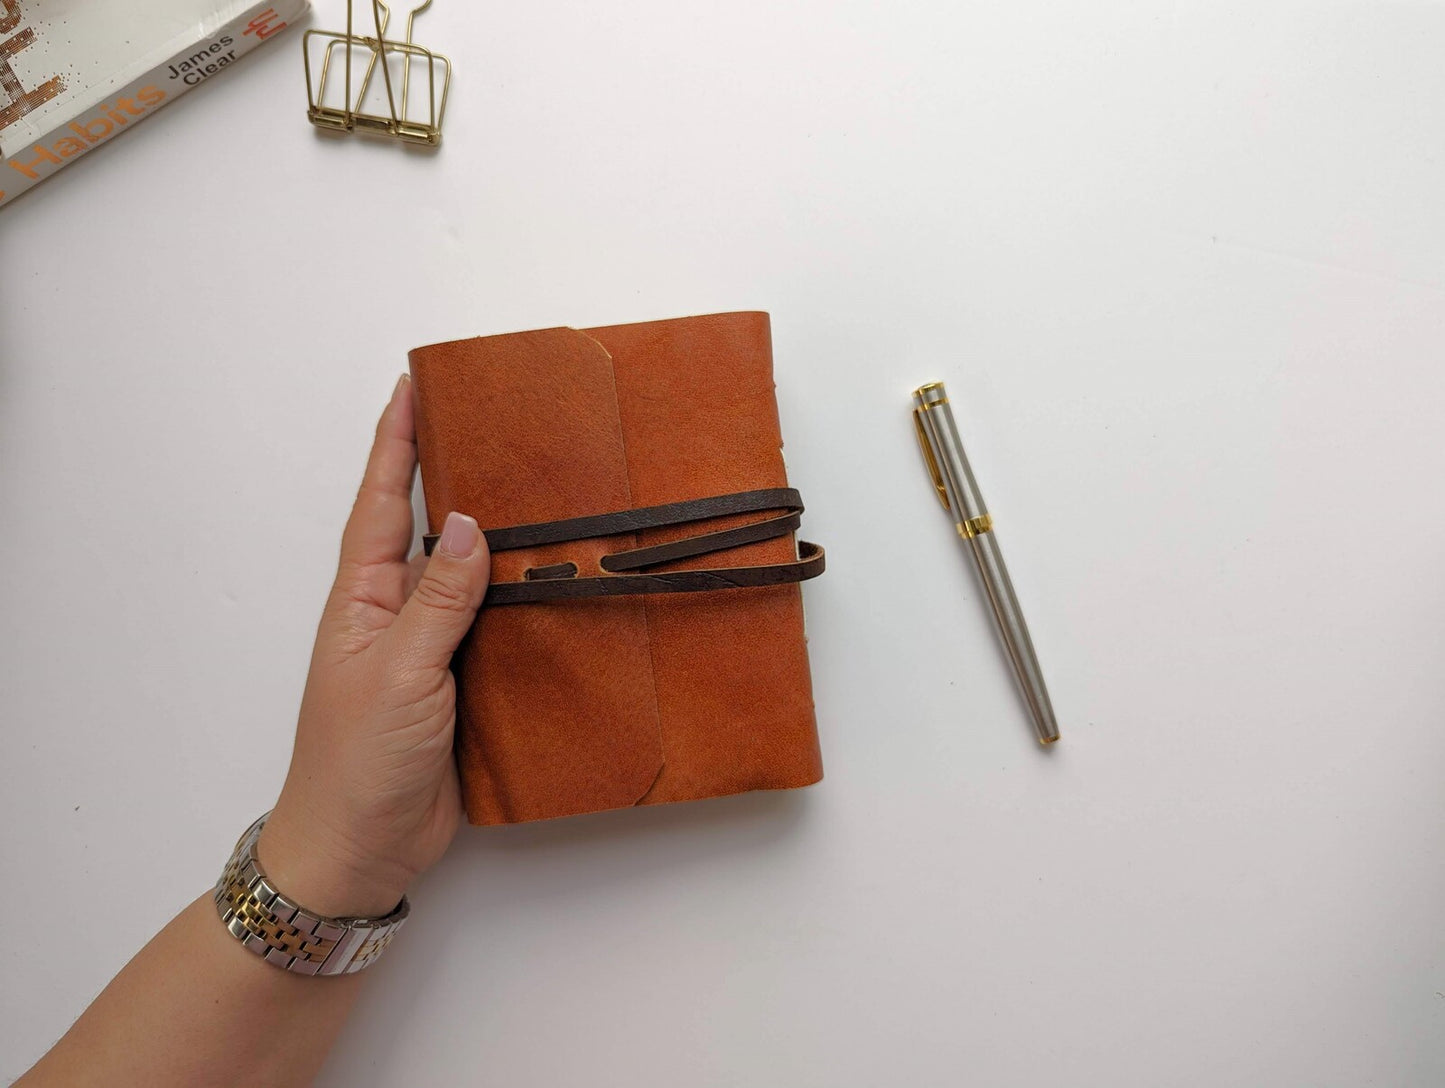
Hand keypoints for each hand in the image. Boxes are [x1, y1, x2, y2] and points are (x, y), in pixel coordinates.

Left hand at [257, 375, 490, 917]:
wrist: (360, 851)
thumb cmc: (356, 764)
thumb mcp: (398, 673)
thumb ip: (437, 601)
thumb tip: (466, 523)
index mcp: (364, 600)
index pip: (381, 503)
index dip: (396, 443)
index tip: (414, 385)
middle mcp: (397, 615)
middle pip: (427, 528)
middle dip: (453, 473)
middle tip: (493, 422)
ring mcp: (431, 651)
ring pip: (469, 578)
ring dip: (499, 538)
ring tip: (540, 488)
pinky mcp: (463, 687)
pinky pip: (496, 629)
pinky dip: (524, 603)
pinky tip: (557, 584)